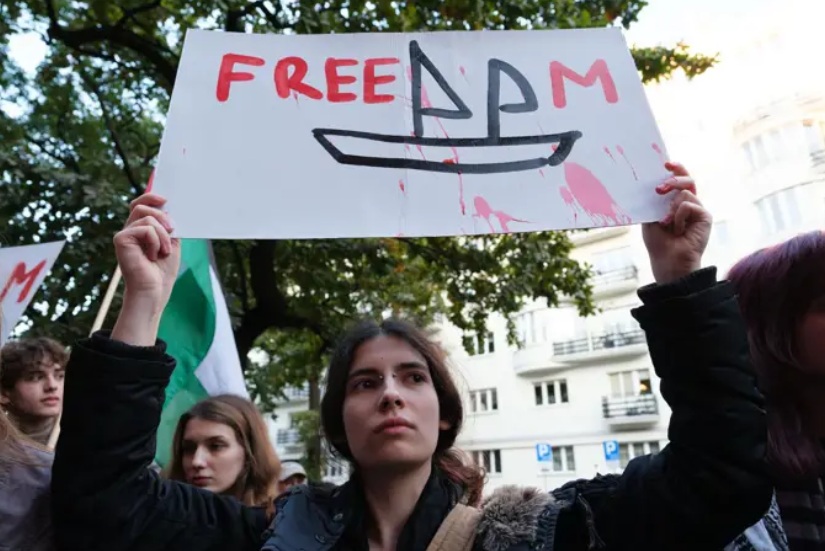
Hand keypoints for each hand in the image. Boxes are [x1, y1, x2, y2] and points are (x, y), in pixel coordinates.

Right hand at [111, 194, 179, 345]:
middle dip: (162, 215)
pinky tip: (152, 255)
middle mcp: (129, 230)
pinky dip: (156, 241)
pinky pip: (145, 229)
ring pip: (147, 218)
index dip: (151, 197)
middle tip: (173, 230)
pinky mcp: (120, 240)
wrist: (154, 291)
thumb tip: (169, 207)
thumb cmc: (162, 271)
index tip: (166, 199)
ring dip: (163, 235)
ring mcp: (123, 235)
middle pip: (142, 206)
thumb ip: (169, 226)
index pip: (140, 204)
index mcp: (140, 229)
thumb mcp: (172, 243)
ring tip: (163, 251)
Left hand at [642, 162, 711, 284]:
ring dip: (670, 208)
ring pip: (685, 192)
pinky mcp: (705, 216)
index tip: (666, 164)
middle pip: (687, 180)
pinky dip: (678, 216)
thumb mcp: (649, 218)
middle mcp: (689, 203)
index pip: (679, 179)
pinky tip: (678, 230)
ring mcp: (698, 209)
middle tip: (659, 189)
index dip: (676, 169)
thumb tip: (650, 184)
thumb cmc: (658, 242)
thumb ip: (653, 201)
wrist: (668, 260)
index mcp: (675, 202)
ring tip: (666, 223)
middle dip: (672, 180)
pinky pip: (689, 205)